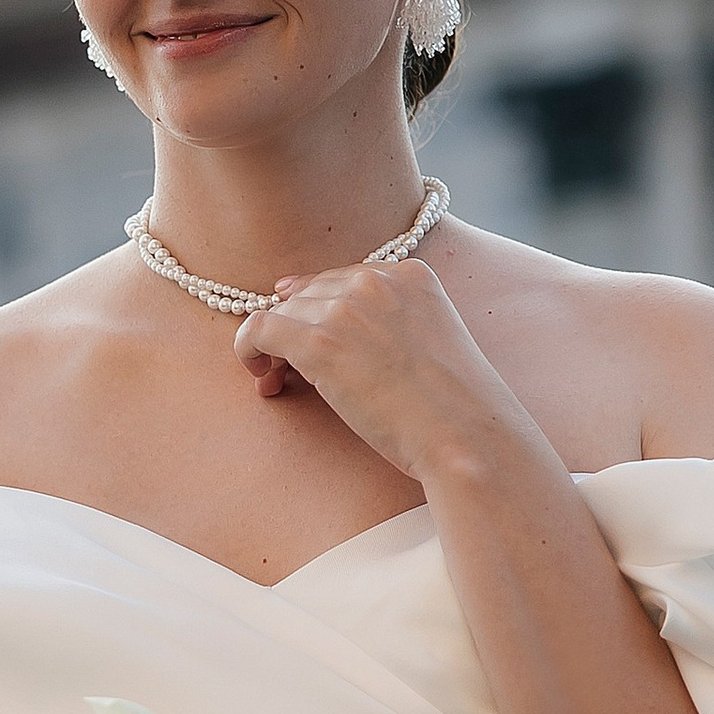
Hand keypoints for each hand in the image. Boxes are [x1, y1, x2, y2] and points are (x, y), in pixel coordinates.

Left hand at [234, 254, 531, 488]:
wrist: (466, 437)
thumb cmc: (455, 410)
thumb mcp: (433, 344)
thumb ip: (391, 324)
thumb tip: (325, 325)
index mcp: (412, 276)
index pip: (344, 280)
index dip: (321, 311)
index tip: (311, 338)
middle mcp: (375, 282)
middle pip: (310, 294)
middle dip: (296, 329)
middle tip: (290, 370)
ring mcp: (346, 309)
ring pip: (282, 312)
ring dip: (272, 346)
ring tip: (275, 380)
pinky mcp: (319, 343)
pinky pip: (258, 329)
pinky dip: (248, 349)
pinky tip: (260, 376)